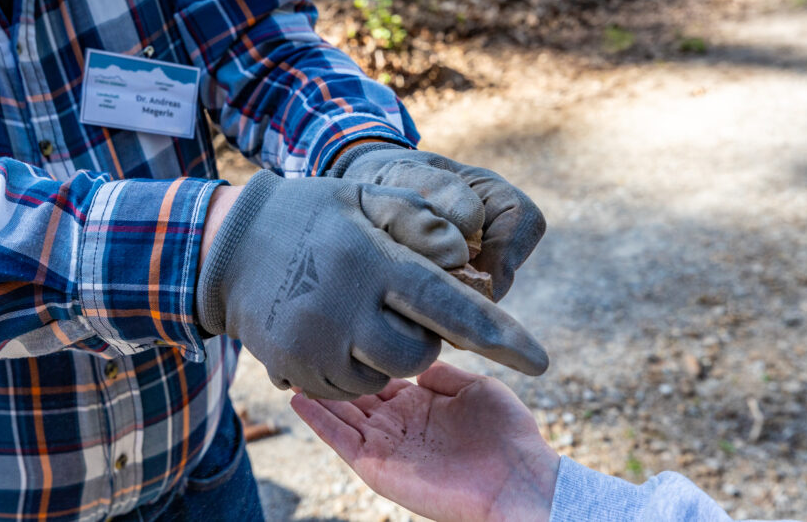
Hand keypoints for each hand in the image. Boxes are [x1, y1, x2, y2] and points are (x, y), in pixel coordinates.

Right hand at [196, 171, 547, 400]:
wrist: (229, 246)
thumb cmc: (312, 215)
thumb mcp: (365, 195)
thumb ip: (420, 220)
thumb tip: (466, 256)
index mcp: (371, 260)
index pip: (448, 306)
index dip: (499, 335)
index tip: (540, 361)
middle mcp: (343, 308)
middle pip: (419, 353)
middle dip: (425, 336)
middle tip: (401, 305)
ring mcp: (315, 344)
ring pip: (386, 374)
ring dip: (389, 352)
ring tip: (362, 313)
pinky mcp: (295, 368)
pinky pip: (350, 388)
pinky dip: (357, 368)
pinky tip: (339, 332)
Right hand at [291, 361, 559, 521]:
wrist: (517, 478)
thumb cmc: (507, 434)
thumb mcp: (476, 387)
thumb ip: (442, 373)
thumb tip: (417, 361)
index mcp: (420, 404)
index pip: (378, 377)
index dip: (358, 356)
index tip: (337, 328)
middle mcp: (398, 424)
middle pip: (353, 393)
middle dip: (330, 370)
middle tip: (303, 338)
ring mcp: (385, 445)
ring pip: (340, 414)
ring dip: (316, 392)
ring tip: (289, 363)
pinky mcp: (376, 465)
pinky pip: (339, 440)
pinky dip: (317, 420)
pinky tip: (297, 398)